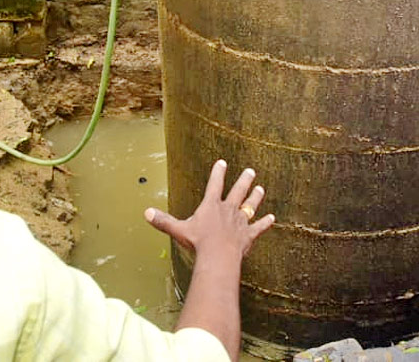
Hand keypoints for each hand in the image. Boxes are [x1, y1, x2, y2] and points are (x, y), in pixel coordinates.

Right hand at [145, 159, 273, 259]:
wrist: (218, 256)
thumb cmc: (199, 242)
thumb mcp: (178, 230)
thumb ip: (163, 221)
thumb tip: (146, 213)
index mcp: (212, 206)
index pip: (215, 184)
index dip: (218, 173)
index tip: (222, 163)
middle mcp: (228, 210)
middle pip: (238, 191)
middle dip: (244, 180)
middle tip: (251, 171)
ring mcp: (240, 222)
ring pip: (250, 206)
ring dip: (256, 197)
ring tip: (260, 189)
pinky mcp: (248, 235)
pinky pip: (258, 227)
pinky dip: (265, 223)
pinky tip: (272, 219)